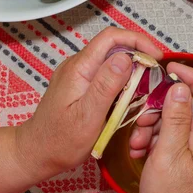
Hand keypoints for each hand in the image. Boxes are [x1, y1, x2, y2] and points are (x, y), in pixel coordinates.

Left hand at [15, 27, 162, 179]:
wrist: (36, 154)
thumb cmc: (59, 141)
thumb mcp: (87, 117)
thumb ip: (106, 86)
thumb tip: (126, 58)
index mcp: (79, 68)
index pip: (112, 37)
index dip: (138, 41)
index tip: (156, 57)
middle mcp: (78, 65)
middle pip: (114, 46)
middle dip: (139, 55)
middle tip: (156, 75)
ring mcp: (79, 74)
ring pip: (112, 60)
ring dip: (133, 69)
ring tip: (147, 87)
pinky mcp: (82, 84)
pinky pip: (107, 73)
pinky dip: (124, 80)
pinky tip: (131, 96)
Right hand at [130, 63, 192, 192]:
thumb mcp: (169, 153)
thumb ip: (175, 118)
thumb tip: (180, 87)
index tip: (172, 68)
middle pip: (188, 105)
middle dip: (162, 104)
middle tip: (145, 111)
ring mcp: (192, 150)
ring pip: (174, 122)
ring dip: (152, 124)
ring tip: (139, 138)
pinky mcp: (180, 161)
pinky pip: (167, 139)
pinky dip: (151, 140)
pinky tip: (140, 150)